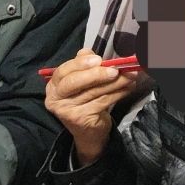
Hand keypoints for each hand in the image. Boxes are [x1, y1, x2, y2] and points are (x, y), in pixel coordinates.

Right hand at [44, 49, 141, 166]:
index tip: (98, 59)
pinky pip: (102, 102)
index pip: (63, 71)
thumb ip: (83, 65)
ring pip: (93, 91)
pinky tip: (129, 87)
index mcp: (54, 86)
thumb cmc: (85, 101)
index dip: (80, 64)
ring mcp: (67, 111)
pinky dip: (118, 93)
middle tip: (115, 70)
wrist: (89, 132)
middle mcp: (56, 99)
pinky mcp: (81, 119)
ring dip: (115, 82)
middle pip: (73, 82)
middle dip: (95, 74)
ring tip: (130, 75)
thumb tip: (89, 52)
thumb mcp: (82, 81)